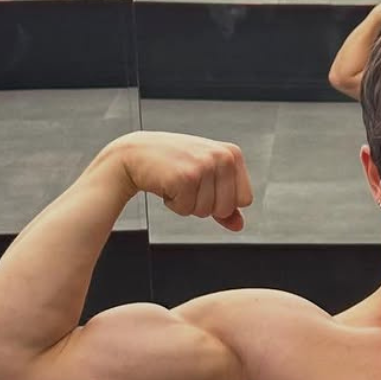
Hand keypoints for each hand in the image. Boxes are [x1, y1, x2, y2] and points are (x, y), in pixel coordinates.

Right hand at [116, 131, 253, 231]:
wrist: (135, 154)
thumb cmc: (172, 164)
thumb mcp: (205, 177)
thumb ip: (225, 200)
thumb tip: (239, 225)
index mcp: (232, 154)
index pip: (245, 199)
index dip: (223, 201)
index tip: (205, 185)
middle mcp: (222, 157)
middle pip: (226, 208)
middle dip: (205, 205)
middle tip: (188, 184)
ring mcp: (204, 165)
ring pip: (206, 211)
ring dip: (187, 204)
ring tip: (177, 182)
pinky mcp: (186, 177)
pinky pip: (187, 210)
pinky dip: (174, 204)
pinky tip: (167, 184)